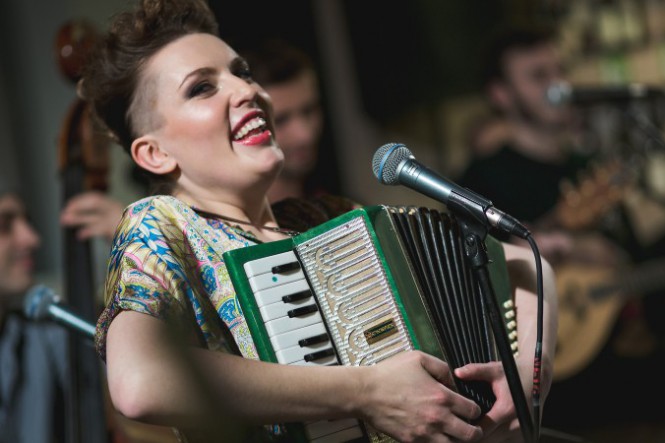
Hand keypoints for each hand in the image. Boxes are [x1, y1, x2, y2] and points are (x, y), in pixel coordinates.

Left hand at [60, 191, 123, 240]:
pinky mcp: (118, 231)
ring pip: (94, 216)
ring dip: (78, 218)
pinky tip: (80, 235)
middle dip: (77, 206)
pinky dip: (88, 231)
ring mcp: (117, 220)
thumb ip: (97, 219)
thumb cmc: (126, 233)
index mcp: (113, 205)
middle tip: (64, 213)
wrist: (143, 240)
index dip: (79, 201)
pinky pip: (99, 229)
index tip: (68, 206)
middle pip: (94, 203)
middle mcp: (116, 210)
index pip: (94, 198)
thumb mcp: (111, 222)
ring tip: (65, 221)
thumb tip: (74, 218)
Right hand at [360, 351, 482, 441]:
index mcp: (442, 396)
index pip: (473, 410)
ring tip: (454, 435)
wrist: (365, 393)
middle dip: (473, 431)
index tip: (469, 409)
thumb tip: (453, 380)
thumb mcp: (418, 358)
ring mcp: (425, 433)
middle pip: (469, 434)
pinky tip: (436, 437)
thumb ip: (442, 367)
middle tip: (471, 428)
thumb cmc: (390, 373)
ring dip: (457, 440)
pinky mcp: (413, 441)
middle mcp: (438, 417)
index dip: (475, 410)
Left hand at [455, 362, 522, 442]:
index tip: (453, 426)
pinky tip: (480, 433)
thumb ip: (475, 371)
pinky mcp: (524, 436)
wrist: (538, 378)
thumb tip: (457, 372)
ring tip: (466, 431)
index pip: (481, 429)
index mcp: (507, 409)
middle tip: (456, 431)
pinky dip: (492, 440)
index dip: (466, 429)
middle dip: (471, 437)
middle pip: (487, 441)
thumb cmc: (514, 373)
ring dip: (482, 440)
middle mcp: (516, 425)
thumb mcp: (494, 369)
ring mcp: (521, 433)